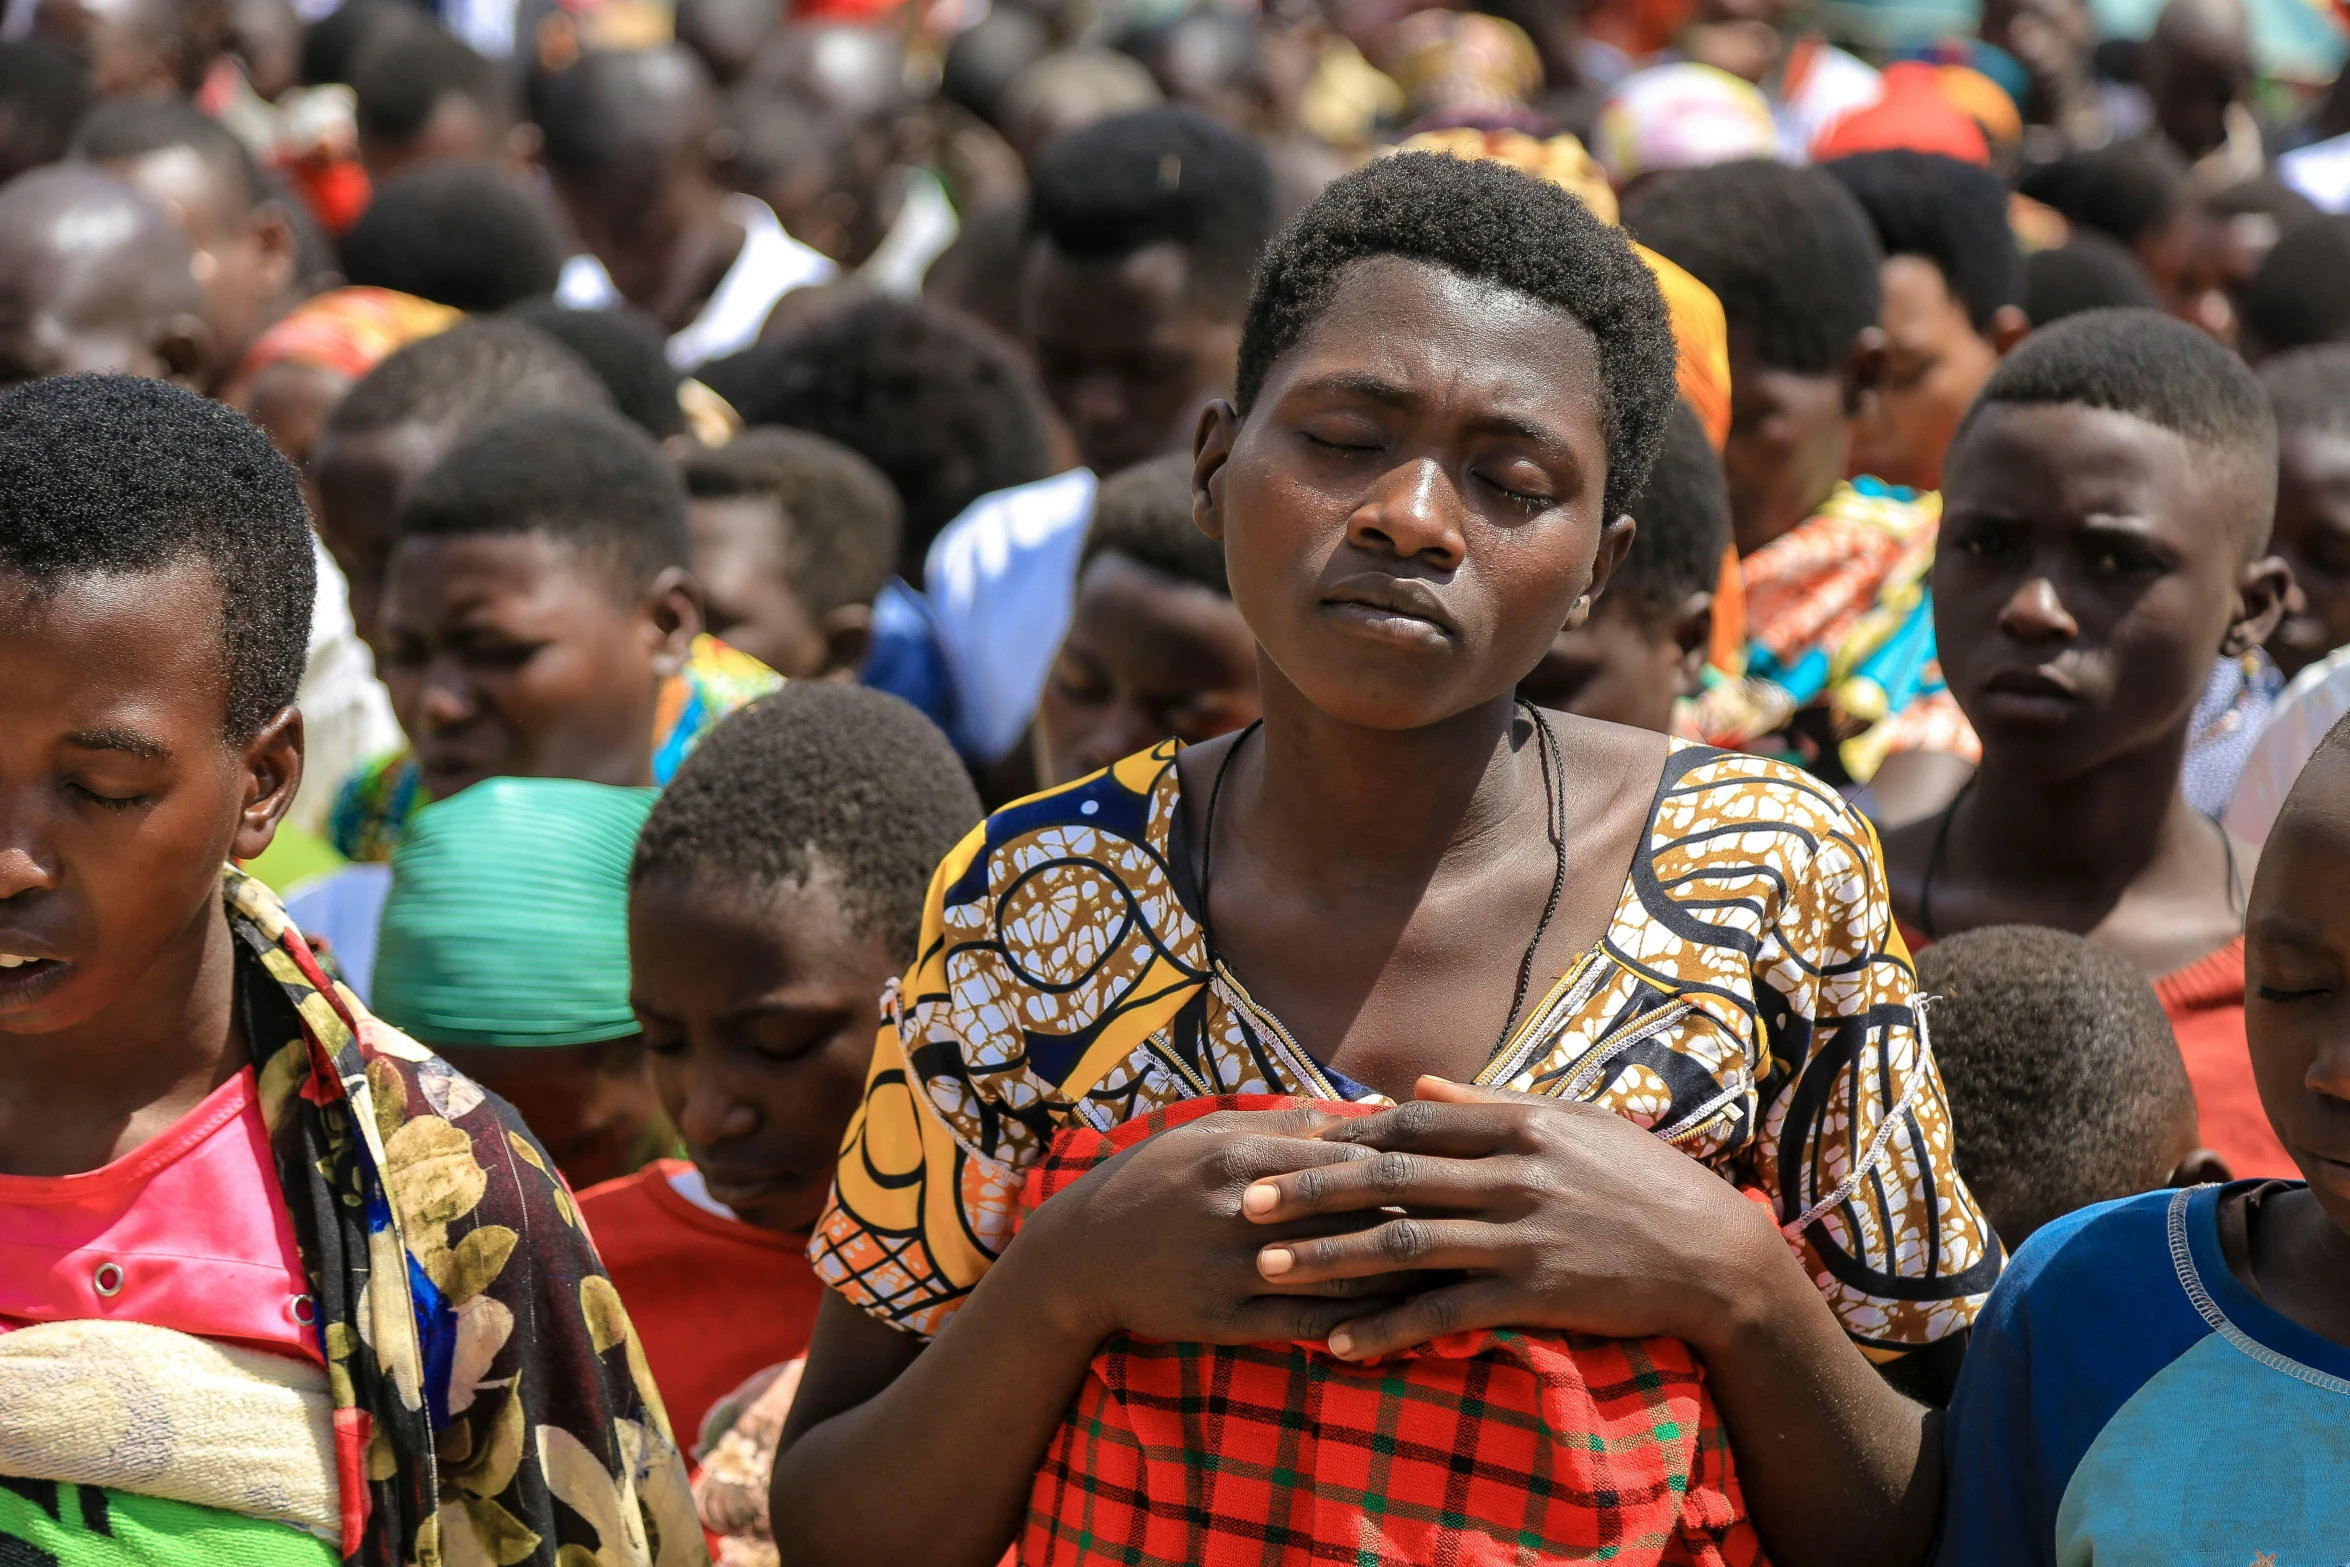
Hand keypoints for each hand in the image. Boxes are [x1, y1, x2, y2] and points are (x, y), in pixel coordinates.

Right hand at [1017, 1104, 1444, 1350]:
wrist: (1081, 1253)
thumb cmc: (1155, 1181)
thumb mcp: (1209, 1134)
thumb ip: (1282, 1122)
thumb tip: (1355, 1108)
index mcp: (1242, 1156)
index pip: (1344, 1157)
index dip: (1408, 1162)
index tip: (1462, 1166)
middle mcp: (1241, 1210)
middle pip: (1349, 1213)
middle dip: (1421, 1218)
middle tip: (1483, 1221)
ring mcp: (1234, 1269)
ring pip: (1336, 1272)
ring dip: (1401, 1277)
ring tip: (1463, 1276)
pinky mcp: (1226, 1320)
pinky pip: (1303, 1325)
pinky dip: (1355, 1327)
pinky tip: (1400, 1329)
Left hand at [1237, 1077, 1789, 1361]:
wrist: (1714, 1255)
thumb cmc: (1641, 1181)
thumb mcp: (1571, 1123)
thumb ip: (1489, 1105)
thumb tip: (1417, 1083)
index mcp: (1518, 1125)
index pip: (1410, 1124)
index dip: (1343, 1134)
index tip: (1287, 1140)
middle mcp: (1512, 1174)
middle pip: (1390, 1177)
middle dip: (1310, 1188)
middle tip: (1247, 1201)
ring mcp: (1521, 1235)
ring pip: (1404, 1242)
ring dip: (1329, 1257)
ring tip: (1268, 1269)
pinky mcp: (1533, 1293)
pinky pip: (1444, 1312)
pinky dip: (1388, 1327)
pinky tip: (1340, 1343)